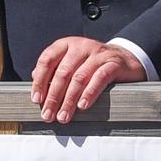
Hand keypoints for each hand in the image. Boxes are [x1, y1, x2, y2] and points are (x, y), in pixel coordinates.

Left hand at [29, 36, 144, 124]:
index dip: (40, 81)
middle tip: (48, 114)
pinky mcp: (113, 63)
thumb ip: (55, 68)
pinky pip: (99, 79)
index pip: (47, 60)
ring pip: (79, 78)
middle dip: (53, 97)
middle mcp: (81, 46)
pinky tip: (83, 106)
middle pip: (62, 73)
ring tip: (64, 116)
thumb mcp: (73, 62)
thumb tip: (35, 78)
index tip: (37, 99)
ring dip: (69, 100)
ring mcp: (98, 54)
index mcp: (67, 45)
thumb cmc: (95, 64)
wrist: (126, 59)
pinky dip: (89, 94)